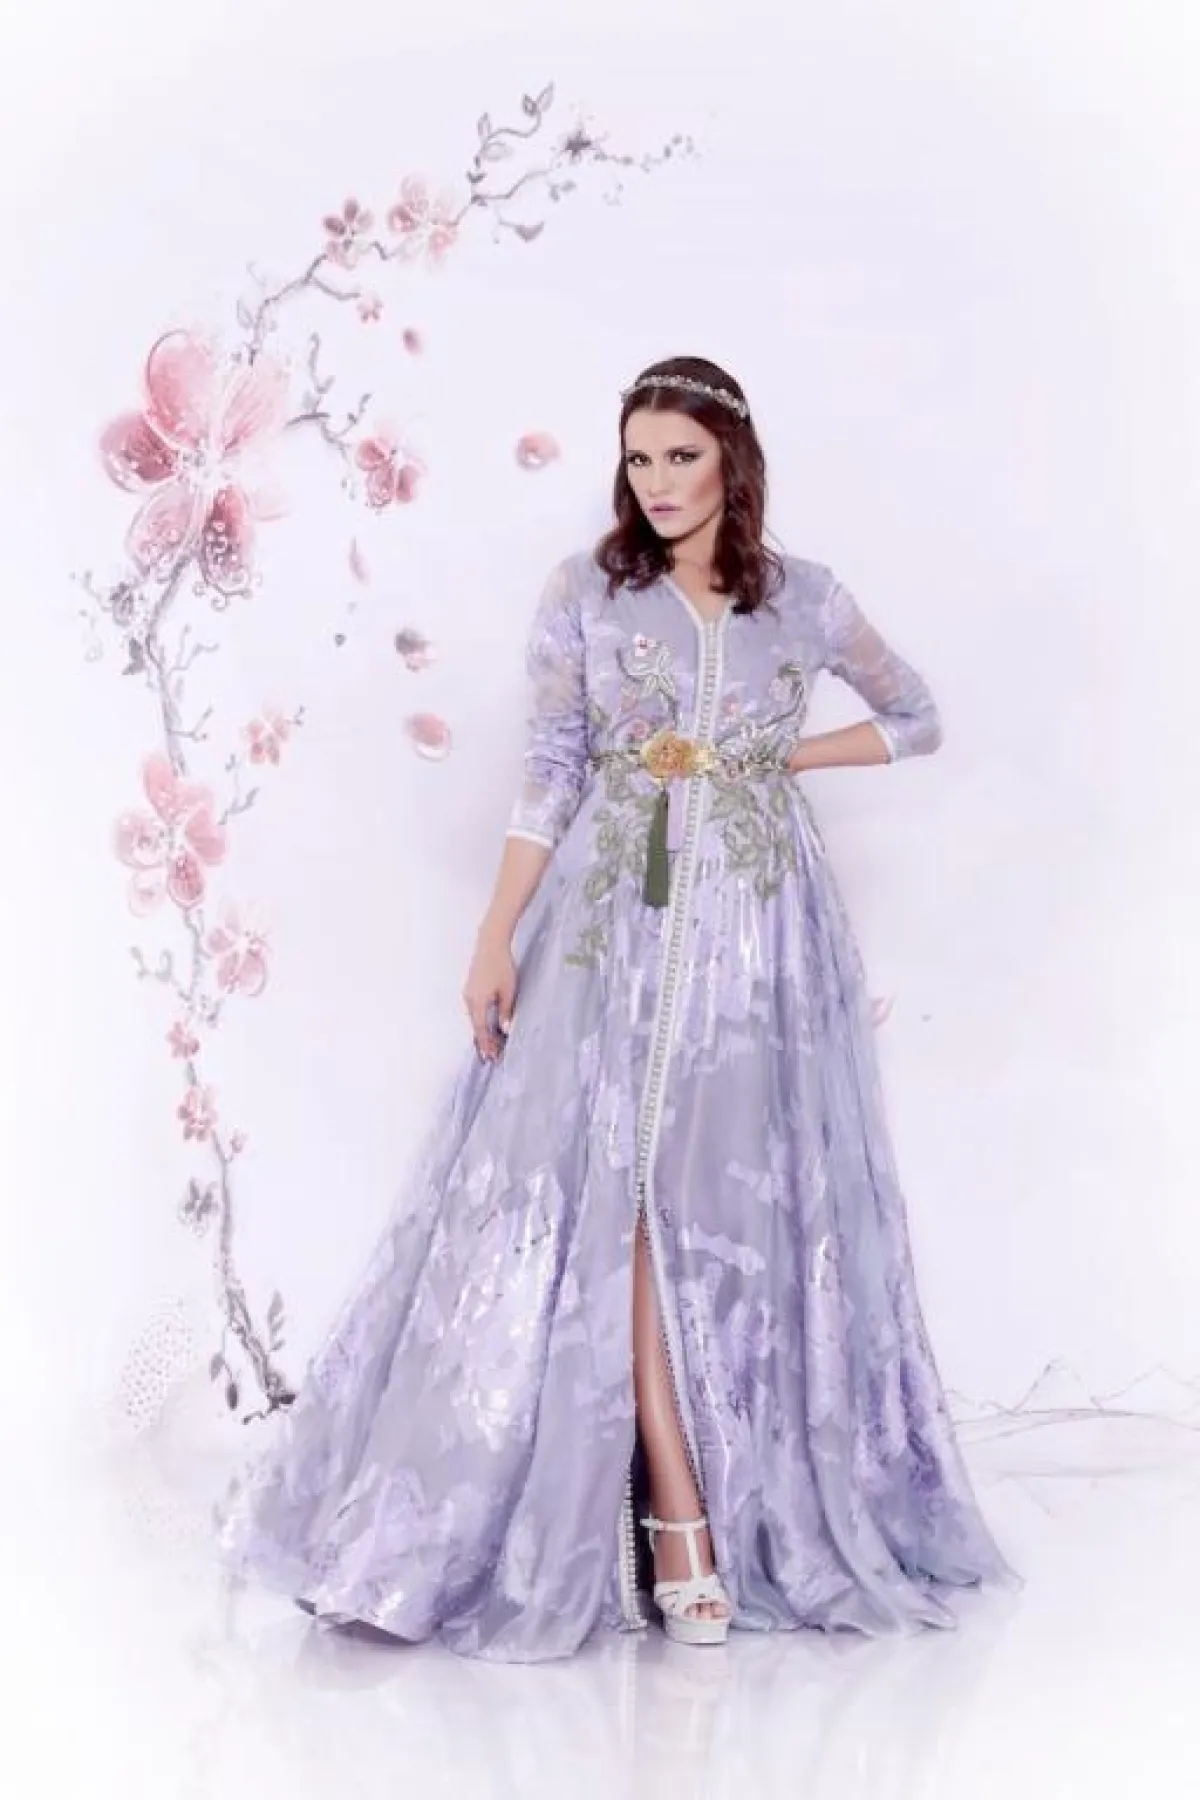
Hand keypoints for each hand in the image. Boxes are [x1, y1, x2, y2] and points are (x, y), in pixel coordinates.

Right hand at [462, 927, 517, 1061]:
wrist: (490, 943)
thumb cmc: (501, 965)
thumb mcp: (508, 990)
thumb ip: (505, 1011)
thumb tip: (505, 1029)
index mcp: (477, 1002)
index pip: (481, 1029)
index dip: (486, 1044)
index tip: (490, 1057)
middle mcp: (469, 999)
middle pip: (476, 1025)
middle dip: (483, 1041)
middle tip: (491, 1056)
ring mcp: (468, 993)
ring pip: (474, 1017)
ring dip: (482, 1031)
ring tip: (491, 1044)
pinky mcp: (471, 987)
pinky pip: (474, 1009)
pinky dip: (480, 1019)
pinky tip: (487, 1024)